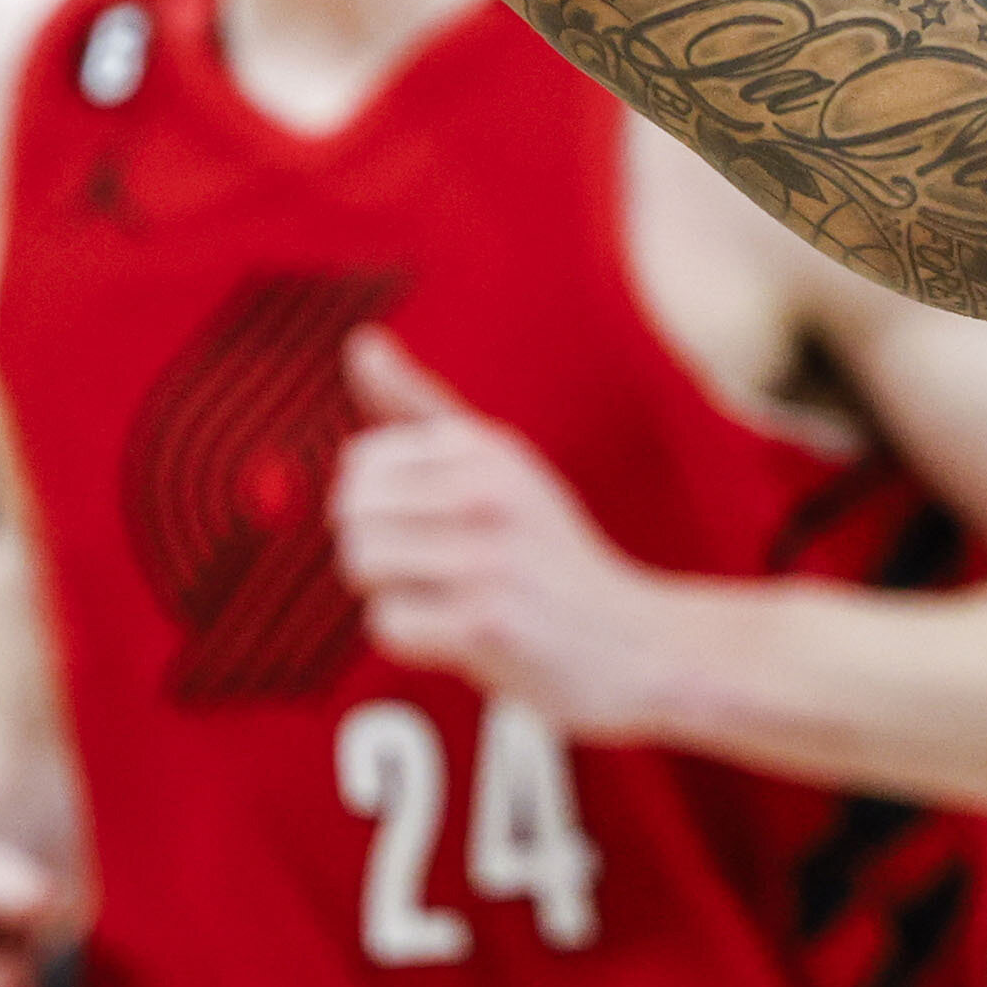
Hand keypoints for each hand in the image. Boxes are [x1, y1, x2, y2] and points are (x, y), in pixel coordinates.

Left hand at [330, 329, 673, 727]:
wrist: (633, 643)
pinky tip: (464, 634)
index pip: (365, 459)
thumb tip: (359, 342)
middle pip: (352, 512)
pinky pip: (387, 623)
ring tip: (449, 597)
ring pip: (361, 564)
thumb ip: (422, 406)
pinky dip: (415, 639)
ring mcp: (486, 559)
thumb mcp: (501, 464)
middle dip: (377, 547)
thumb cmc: (551, 556)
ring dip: (392, 591)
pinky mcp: (484, 624)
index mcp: (487, 448)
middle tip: (436, 568)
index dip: (383, 502)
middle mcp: (488, 492)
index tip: (436, 525)